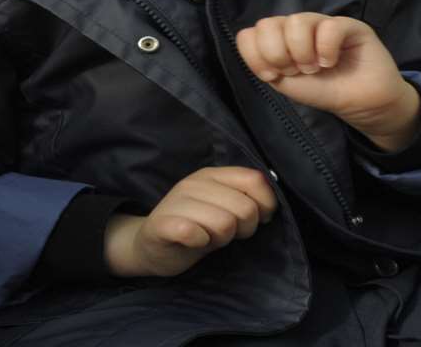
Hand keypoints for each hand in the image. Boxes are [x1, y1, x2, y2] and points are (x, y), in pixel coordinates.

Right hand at [104, 166, 276, 277]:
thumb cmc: (194, 227)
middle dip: (243, 229)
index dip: (266, 204)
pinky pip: (193, 232)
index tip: (258, 219)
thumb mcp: (222, 208)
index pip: (255, 180)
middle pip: (245, 208)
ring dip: (221, 239)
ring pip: (224, 224)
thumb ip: (244, 200)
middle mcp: (194, 183)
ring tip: (208, 238)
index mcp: (212, 175)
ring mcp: (176, 202)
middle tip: (226, 234)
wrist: (149, 246)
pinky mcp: (161, 225)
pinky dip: (200, 242)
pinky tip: (195, 242)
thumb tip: (271, 206)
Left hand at [236, 13, 419, 150]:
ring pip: (296, 22)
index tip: (273, 75)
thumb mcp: (287, 83)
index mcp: (279, 40)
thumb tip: (254, 44)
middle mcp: (297, 27)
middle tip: (296, 71)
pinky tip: (331, 62)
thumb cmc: (324, 91)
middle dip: (278, 54)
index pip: (249, 34)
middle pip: (267, 24)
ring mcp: (322, 23)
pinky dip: (325, 49)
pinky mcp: (348, 24)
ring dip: (301, 52)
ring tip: (315, 68)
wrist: (361, 104)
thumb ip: (267, 65)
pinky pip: (328, 26)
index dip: (256, 55)